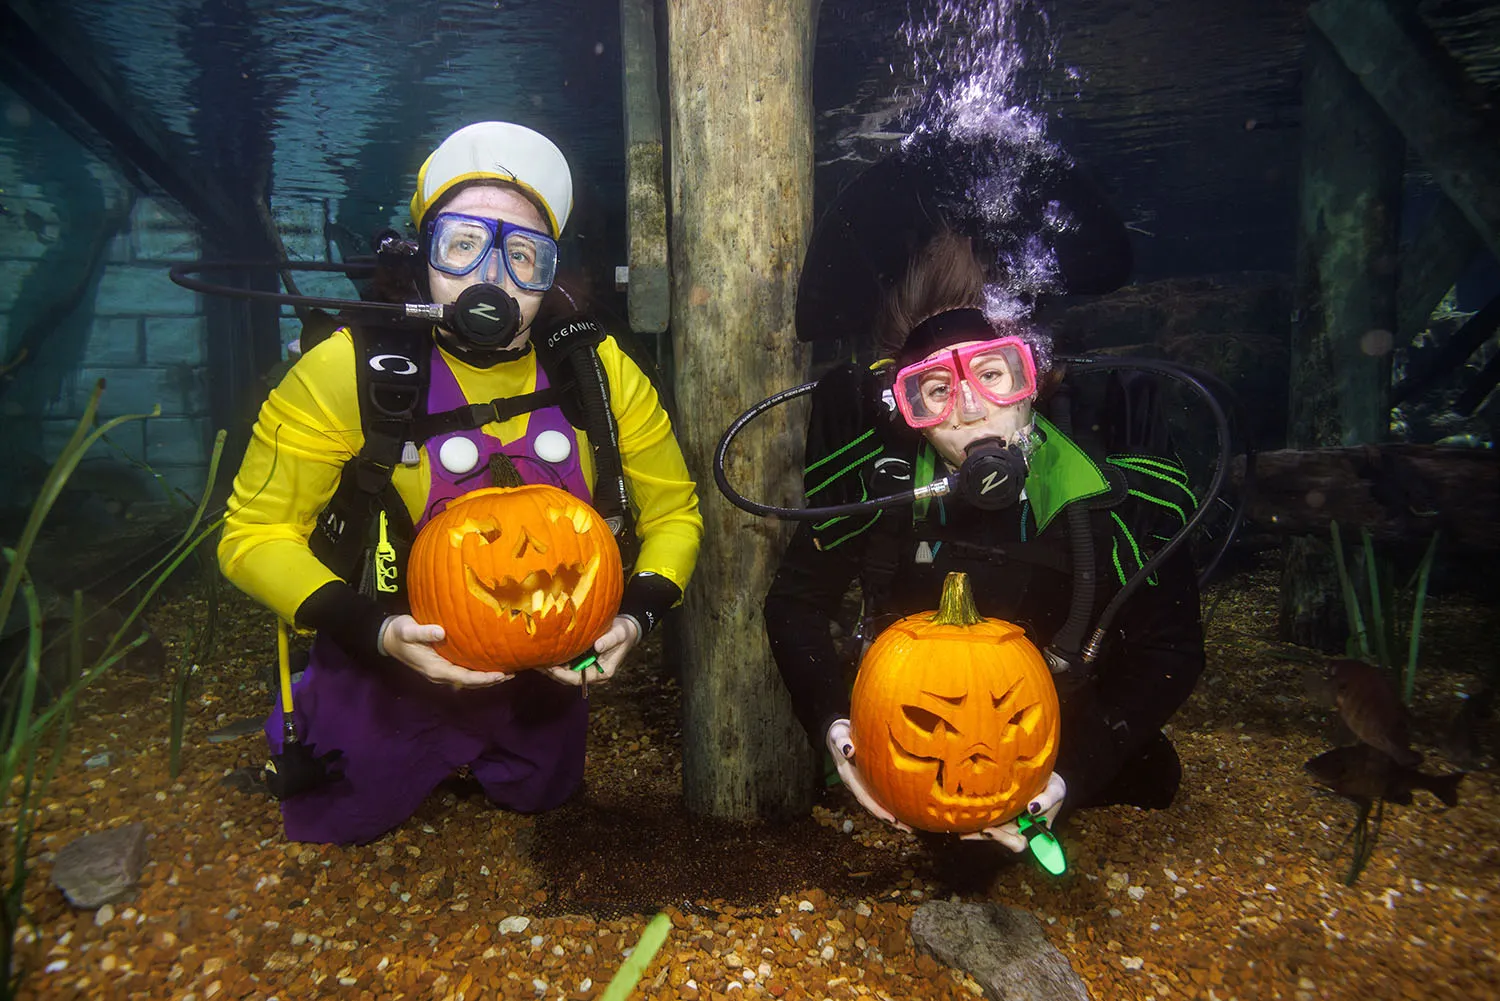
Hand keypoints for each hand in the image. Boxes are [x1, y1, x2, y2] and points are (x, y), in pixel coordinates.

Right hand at [379, 615, 512, 687]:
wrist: (388, 637)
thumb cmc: (399, 632)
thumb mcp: (408, 630)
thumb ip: (423, 631)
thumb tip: (440, 631)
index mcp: (435, 669)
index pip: (464, 677)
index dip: (483, 678)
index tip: (500, 675)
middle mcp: (440, 674)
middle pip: (470, 682)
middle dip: (490, 680)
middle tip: (511, 673)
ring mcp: (441, 671)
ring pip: (468, 679)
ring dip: (486, 678)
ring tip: (507, 672)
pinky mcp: (442, 665)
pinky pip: (464, 671)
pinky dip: (478, 671)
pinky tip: (490, 663)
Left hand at [543, 615, 641, 686]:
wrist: (625, 629)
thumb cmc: (624, 632)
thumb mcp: (620, 634)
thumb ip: (610, 640)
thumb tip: (598, 646)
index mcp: (602, 672)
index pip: (580, 679)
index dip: (564, 675)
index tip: (552, 668)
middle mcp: (592, 673)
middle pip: (568, 678)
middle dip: (552, 673)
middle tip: (537, 664)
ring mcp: (586, 667)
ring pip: (564, 672)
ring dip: (550, 668)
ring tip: (535, 660)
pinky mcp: (581, 660)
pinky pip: (565, 664)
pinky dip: (555, 660)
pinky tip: (544, 653)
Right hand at [826, 719, 911, 832]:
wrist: (838, 735)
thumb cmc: (839, 735)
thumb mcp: (838, 737)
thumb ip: (842, 742)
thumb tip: (849, 750)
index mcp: (849, 777)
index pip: (864, 797)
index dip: (877, 810)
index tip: (891, 820)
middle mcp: (857, 786)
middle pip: (874, 807)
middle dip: (890, 820)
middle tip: (908, 830)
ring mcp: (864, 785)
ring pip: (879, 805)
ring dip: (895, 817)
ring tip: (911, 828)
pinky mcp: (870, 782)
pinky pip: (883, 796)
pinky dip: (894, 805)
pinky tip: (907, 811)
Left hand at [961, 771, 1066, 851]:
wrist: (1045, 775)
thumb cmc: (1052, 786)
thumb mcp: (1056, 790)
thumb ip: (1048, 800)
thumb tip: (1032, 809)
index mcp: (1032, 831)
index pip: (1018, 843)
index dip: (1004, 840)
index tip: (990, 830)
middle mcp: (1017, 829)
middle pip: (998, 839)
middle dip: (982, 836)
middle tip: (967, 831)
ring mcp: (1006, 820)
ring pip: (988, 830)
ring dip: (974, 830)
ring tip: (958, 827)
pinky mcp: (998, 810)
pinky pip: (986, 817)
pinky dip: (974, 817)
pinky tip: (959, 814)